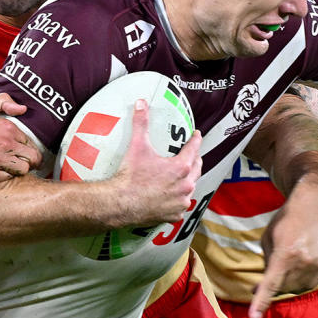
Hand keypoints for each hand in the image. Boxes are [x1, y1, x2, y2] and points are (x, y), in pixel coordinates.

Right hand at [0, 93, 41, 187]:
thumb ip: (3, 101)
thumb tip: (23, 109)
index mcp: (7, 128)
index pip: (31, 143)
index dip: (28, 149)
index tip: (23, 153)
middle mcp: (4, 144)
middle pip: (33, 158)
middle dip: (31, 162)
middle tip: (23, 164)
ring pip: (23, 170)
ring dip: (18, 170)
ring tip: (9, 169)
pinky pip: (7, 179)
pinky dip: (4, 177)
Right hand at [111, 100, 201, 225]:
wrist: (120, 204)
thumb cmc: (130, 176)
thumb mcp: (137, 146)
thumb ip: (141, 123)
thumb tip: (141, 102)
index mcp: (181, 167)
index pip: (194, 148)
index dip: (196, 139)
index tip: (196, 135)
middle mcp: (186, 186)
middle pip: (197, 168)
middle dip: (195, 159)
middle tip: (191, 153)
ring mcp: (181, 202)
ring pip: (191, 187)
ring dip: (189, 180)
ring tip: (183, 174)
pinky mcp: (174, 215)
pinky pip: (181, 205)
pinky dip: (179, 199)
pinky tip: (173, 196)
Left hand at [249, 182, 317, 317]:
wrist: (315, 205)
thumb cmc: (287, 220)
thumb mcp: (268, 238)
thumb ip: (267, 263)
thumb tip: (263, 286)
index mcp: (285, 253)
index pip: (271, 284)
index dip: (262, 301)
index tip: (254, 317)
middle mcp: (304, 260)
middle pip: (285, 288)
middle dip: (274, 287)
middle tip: (266, 281)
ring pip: (300, 287)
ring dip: (290, 282)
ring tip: (289, 263)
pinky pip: (314, 280)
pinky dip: (304, 277)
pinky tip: (303, 261)